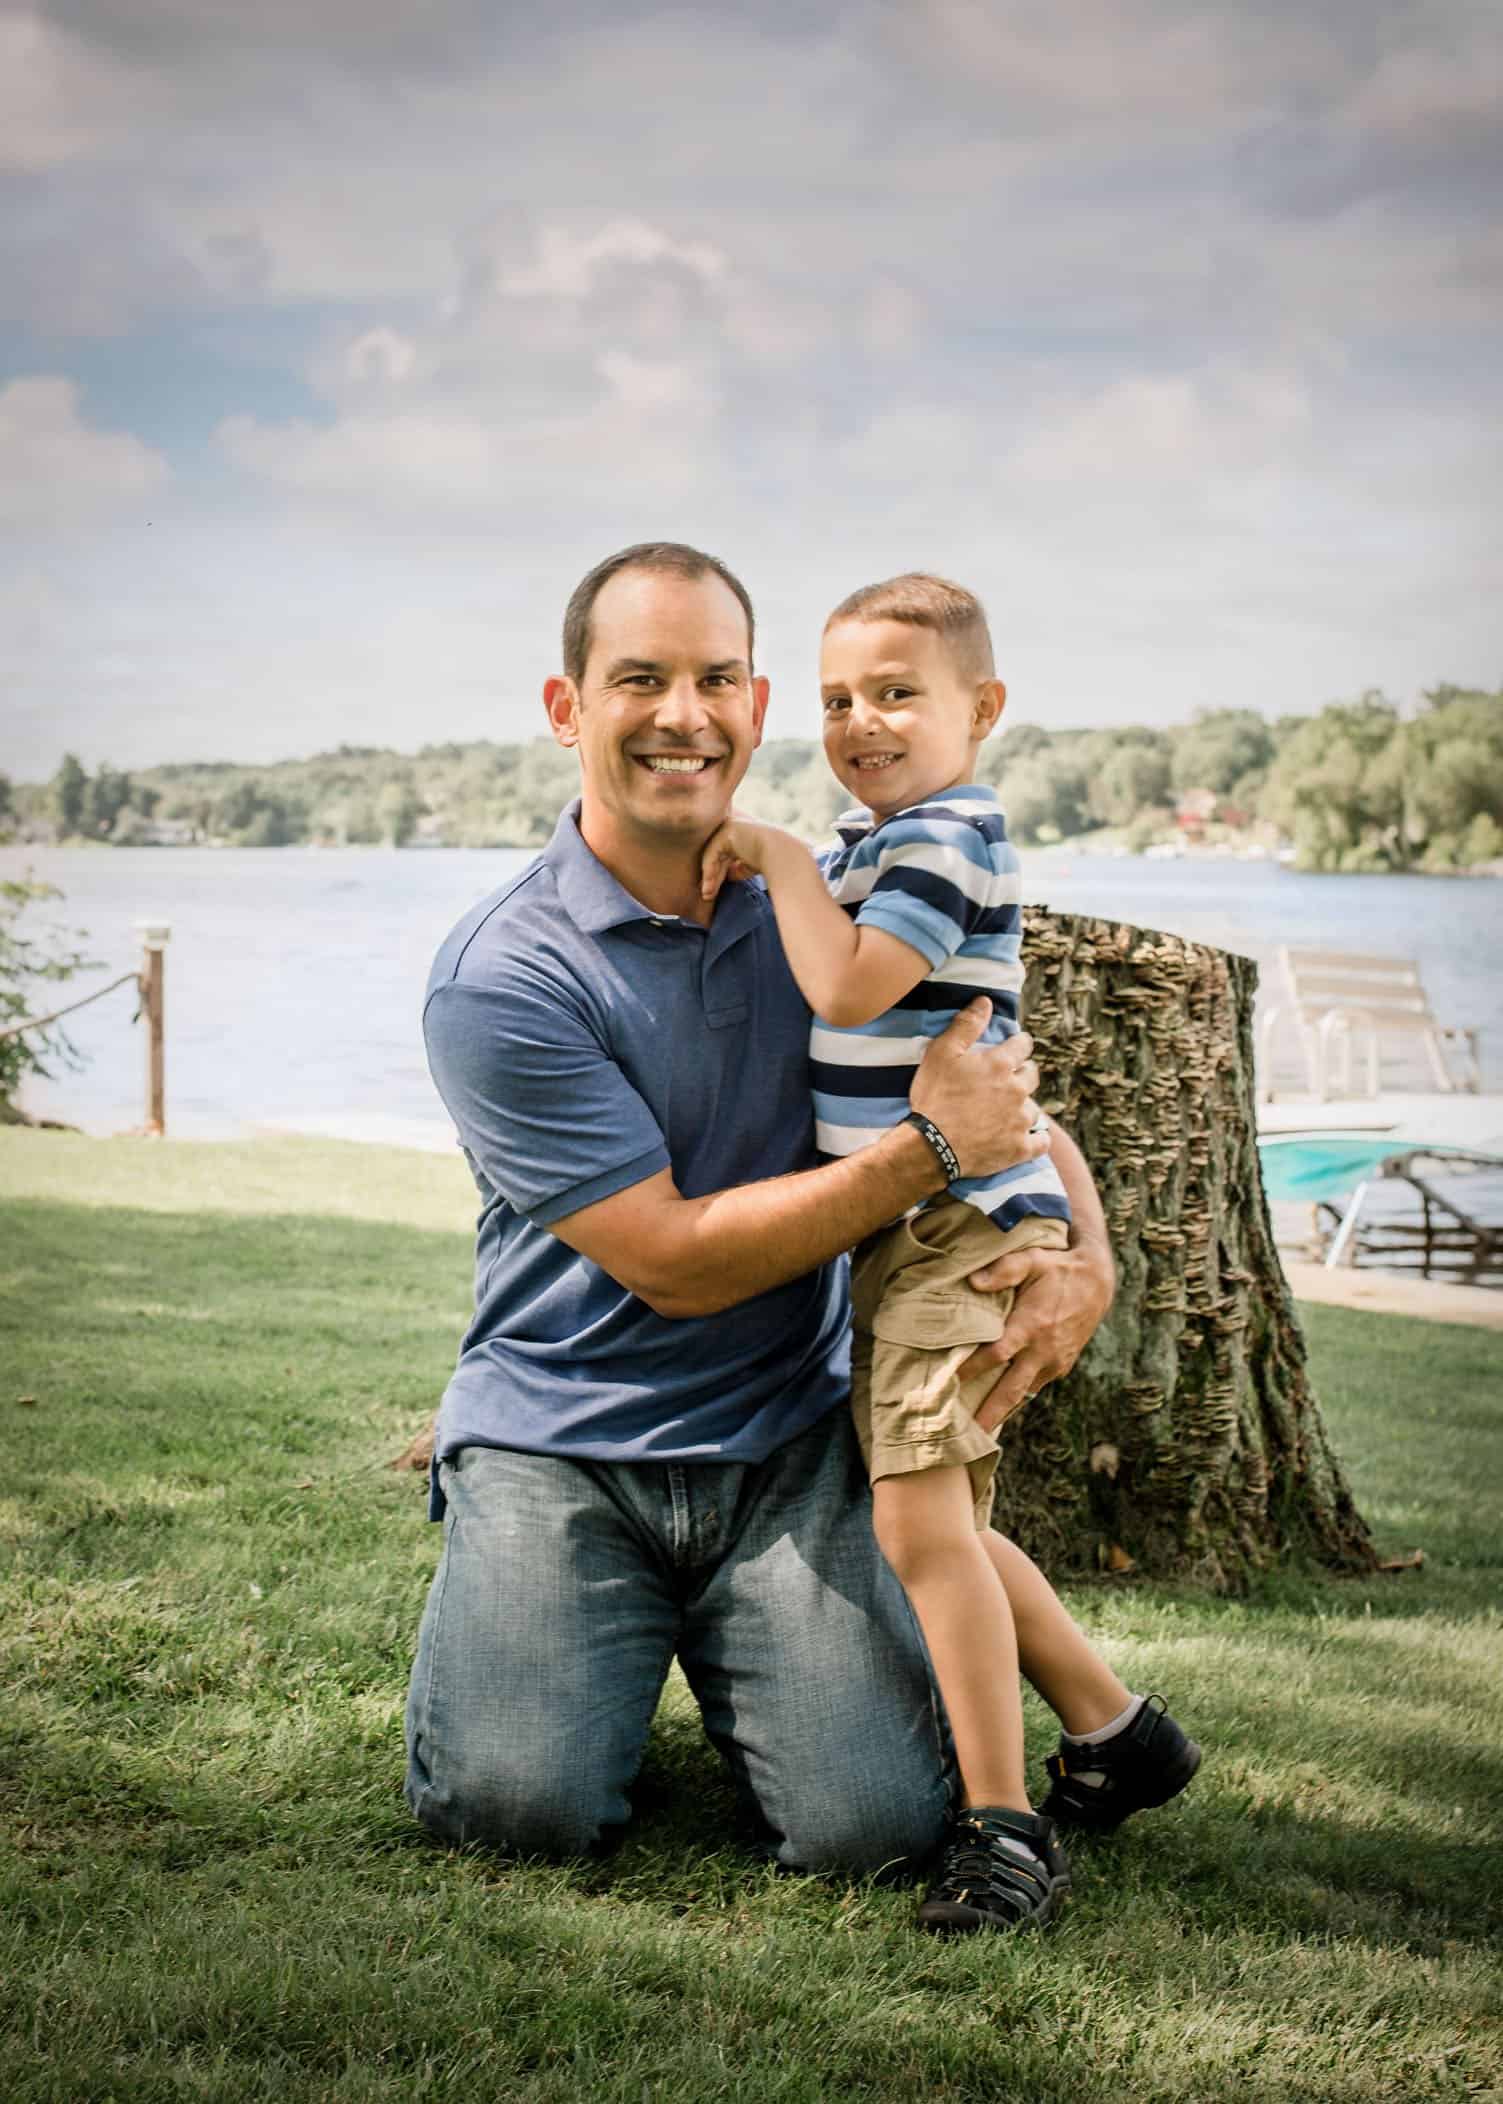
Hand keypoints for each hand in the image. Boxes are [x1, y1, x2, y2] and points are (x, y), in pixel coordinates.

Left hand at [701, 812, 771, 900]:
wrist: (781, 855)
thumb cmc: (770, 862)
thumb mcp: (748, 866)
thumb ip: (736, 868)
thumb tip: (727, 876)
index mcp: (739, 834)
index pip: (723, 855)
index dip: (718, 874)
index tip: (712, 892)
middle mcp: (734, 826)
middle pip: (717, 855)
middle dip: (712, 877)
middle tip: (707, 895)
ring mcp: (730, 825)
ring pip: (712, 855)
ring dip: (709, 877)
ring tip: (707, 895)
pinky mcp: (727, 830)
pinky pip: (712, 852)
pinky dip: (710, 871)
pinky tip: (710, 886)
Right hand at [909, 1003, 1046, 1180]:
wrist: (930, 1146)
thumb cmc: (934, 1097)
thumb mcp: (941, 1053)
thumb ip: (966, 1025)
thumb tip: (986, 1001)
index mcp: (1000, 1064)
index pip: (1023, 1045)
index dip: (1019, 1045)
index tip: (1014, 1048)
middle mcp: (1017, 1090)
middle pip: (1032, 1075)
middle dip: (1023, 1074)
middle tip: (1008, 1079)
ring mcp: (1020, 1121)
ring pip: (1034, 1108)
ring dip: (1024, 1107)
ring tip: (1009, 1111)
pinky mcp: (1020, 1148)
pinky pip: (1041, 1141)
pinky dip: (1037, 1138)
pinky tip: (1029, 1137)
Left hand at [963, 1237, 1115, 1433]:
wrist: (1098, 1283)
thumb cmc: (1057, 1268)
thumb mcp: (1031, 1260)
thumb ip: (1003, 1270)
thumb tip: (973, 1282)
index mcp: (1031, 1325)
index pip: (995, 1354)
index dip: (971, 1369)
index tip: (948, 1381)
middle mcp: (1043, 1349)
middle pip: (1010, 1389)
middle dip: (989, 1412)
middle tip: (968, 1435)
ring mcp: (1054, 1361)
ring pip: (1024, 1393)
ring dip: (1003, 1411)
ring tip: (979, 1432)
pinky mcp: (1061, 1365)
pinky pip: (1035, 1387)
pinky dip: (1018, 1399)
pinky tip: (1001, 1410)